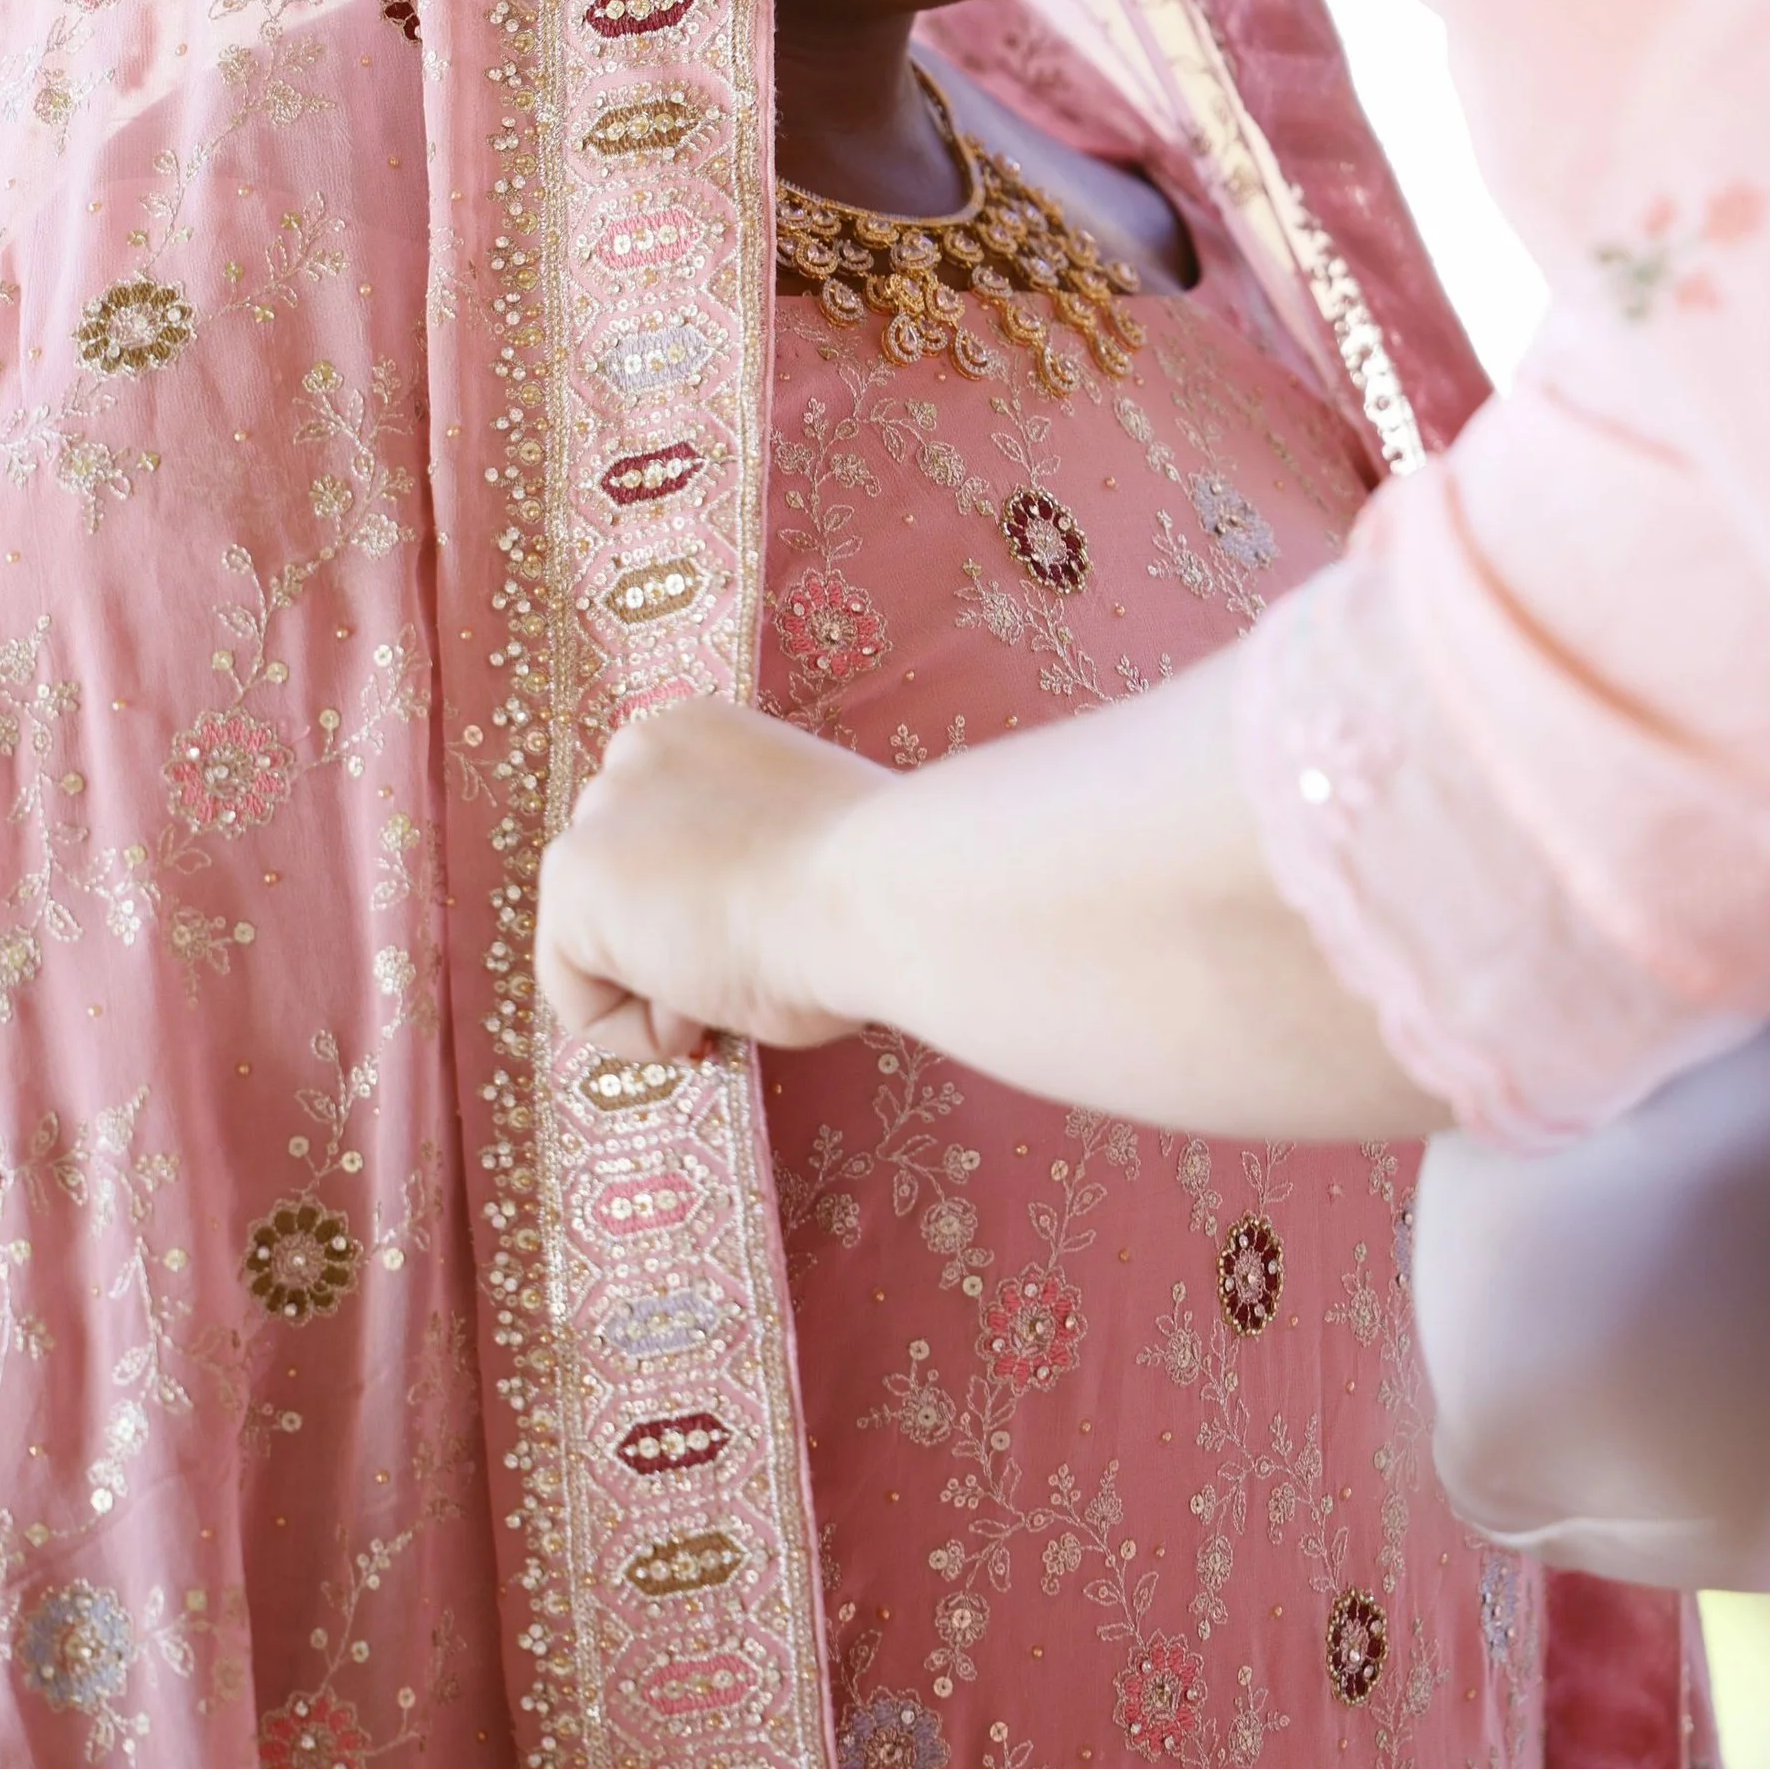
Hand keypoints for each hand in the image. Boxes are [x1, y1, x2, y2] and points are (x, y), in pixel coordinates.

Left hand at [532, 648, 1435, 1141]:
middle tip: (805, 964)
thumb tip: (1196, 834)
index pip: (684, 863)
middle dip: (704, 970)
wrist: (919, 894)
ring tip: (775, 978)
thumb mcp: (923, 860)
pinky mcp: (573, 883)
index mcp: (714, 731)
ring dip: (688, 1007)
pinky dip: (645, 1037)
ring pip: (609, 970)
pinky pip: (576, 1011)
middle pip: (638, 916)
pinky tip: (724, 1003)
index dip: (744, 930)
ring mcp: (600, 813)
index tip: (818, 939)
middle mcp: (638, 749)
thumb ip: (933, 854)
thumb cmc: (957, 883)